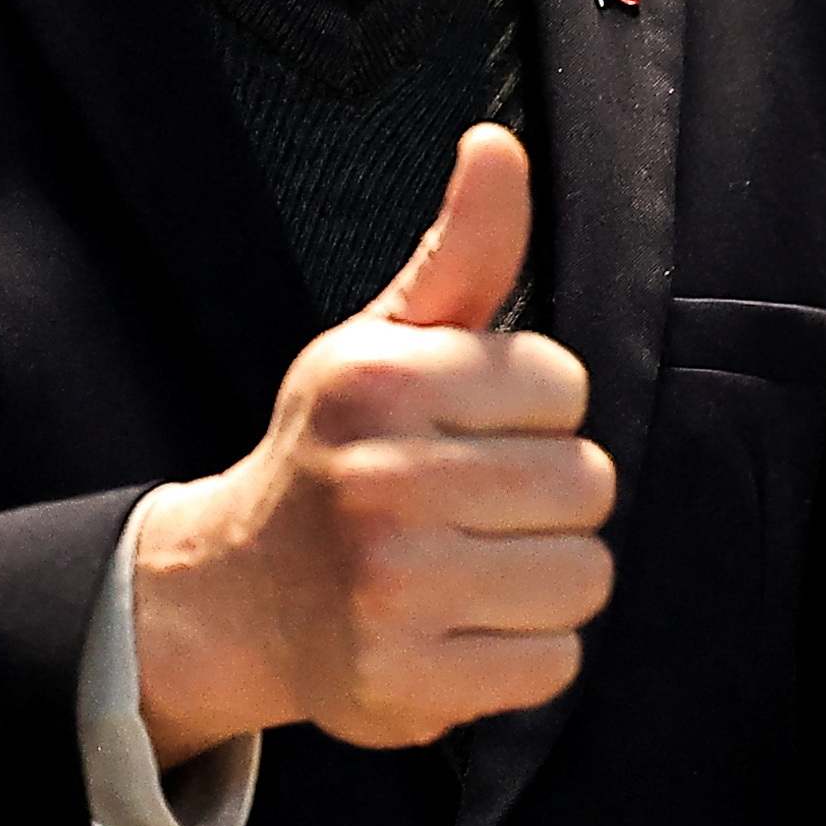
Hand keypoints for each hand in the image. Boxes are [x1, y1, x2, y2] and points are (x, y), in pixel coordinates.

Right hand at [129, 127, 614, 761]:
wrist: (238, 593)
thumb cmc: (337, 454)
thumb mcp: (386, 341)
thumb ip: (463, 249)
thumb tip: (499, 145)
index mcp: (381, 381)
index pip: (563, 387)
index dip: (533, 413)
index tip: (470, 432)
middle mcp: (380, 480)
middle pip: (587, 483)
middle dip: (547, 498)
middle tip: (475, 508)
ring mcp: (392, 586)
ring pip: (584, 576)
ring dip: (545, 581)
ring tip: (474, 570)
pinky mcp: (408, 680)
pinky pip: (554, 664)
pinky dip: (523, 656)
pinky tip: (463, 630)